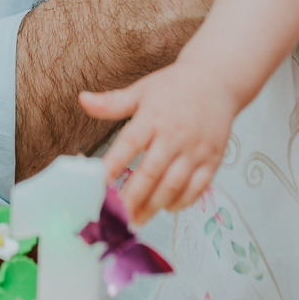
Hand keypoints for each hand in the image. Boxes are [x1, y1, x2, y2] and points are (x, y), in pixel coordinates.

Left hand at [80, 60, 237, 223]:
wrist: (216, 80)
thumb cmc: (174, 87)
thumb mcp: (141, 90)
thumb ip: (112, 103)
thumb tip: (82, 100)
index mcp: (153, 116)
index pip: (129, 144)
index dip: (113, 165)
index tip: (99, 185)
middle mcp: (175, 135)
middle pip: (151, 172)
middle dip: (133, 197)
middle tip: (118, 216)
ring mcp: (196, 149)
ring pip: (174, 184)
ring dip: (154, 205)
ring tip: (138, 219)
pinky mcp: (213, 159)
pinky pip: (198, 187)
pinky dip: (182, 201)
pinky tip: (166, 208)